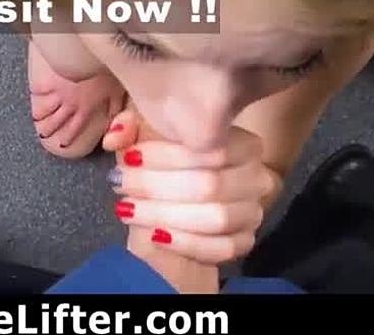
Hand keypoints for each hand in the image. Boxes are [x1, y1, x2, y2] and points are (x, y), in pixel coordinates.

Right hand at [28, 38, 124, 157]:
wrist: (89, 57)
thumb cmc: (105, 73)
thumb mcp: (116, 92)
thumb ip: (115, 107)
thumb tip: (115, 118)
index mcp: (85, 109)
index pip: (75, 128)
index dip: (68, 137)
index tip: (62, 144)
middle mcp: (69, 104)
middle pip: (56, 121)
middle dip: (49, 130)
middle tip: (43, 134)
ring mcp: (58, 93)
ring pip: (45, 108)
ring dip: (40, 115)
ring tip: (36, 118)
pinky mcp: (50, 80)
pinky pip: (40, 88)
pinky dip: (36, 91)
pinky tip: (32, 93)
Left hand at [103, 109, 279, 266]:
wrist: (175, 211)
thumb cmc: (164, 168)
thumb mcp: (148, 140)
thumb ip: (131, 127)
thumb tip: (116, 136)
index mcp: (243, 143)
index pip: (208, 148)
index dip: (164, 155)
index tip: (128, 158)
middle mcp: (257, 176)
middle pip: (209, 184)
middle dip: (157, 185)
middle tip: (120, 183)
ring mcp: (253, 212)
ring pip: (214, 217)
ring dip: (164, 214)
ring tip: (128, 208)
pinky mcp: (245, 242)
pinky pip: (220, 248)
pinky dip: (184, 242)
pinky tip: (154, 234)